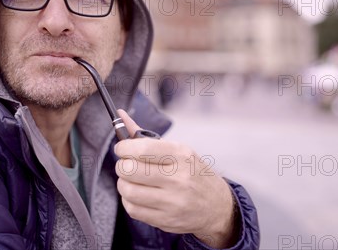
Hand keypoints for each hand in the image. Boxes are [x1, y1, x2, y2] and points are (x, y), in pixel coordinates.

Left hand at [114, 109, 237, 247]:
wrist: (216, 206)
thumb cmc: (193, 173)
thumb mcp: (177, 150)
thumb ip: (144, 136)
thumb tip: (120, 116)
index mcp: (181, 155)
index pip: (141, 149)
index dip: (123, 147)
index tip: (122, 148)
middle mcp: (178, 178)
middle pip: (129, 170)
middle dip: (122, 166)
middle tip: (127, 165)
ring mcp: (172, 201)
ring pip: (128, 191)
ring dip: (123, 183)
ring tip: (132, 180)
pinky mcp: (165, 220)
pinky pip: (132, 209)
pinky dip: (129, 200)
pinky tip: (138, 194)